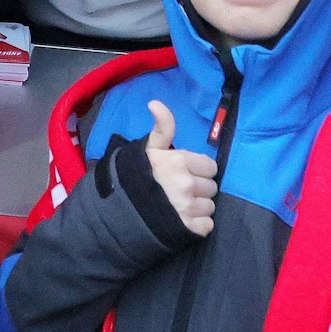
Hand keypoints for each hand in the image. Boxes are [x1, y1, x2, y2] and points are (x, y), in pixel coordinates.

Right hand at [144, 101, 218, 236]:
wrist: (119, 210)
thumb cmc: (136, 175)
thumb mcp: (149, 148)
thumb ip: (162, 127)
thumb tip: (155, 102)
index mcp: (180, 161)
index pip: (210, 166)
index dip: (199, 170)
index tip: (184, 173)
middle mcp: (187, 184)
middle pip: (211, 187)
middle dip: (199, 188)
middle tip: (180, 190)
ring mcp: (188, 208)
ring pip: (210, 206)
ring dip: (199, 206)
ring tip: (180, 206)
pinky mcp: (189, 229)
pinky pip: (207, 225)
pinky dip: (198, 224)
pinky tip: (183, 220)